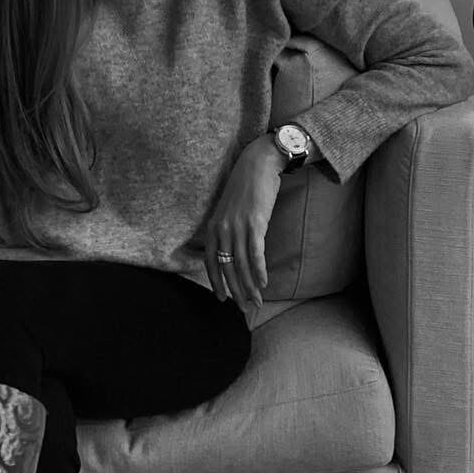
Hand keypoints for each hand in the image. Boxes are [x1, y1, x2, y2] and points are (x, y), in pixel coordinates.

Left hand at [204, 137, 281, 316]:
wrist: (259, 164)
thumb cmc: (247, 188)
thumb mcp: (229, 210)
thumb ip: (227, 230)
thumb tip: (233, 252)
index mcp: (213, 227)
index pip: (211, 262)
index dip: (217, 283)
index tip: (223, 300)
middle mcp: (222, 229)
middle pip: (227, 268)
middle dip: (236, 291)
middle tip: (244, 308)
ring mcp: (238, 226)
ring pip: (242, 265)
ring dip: (250, 286)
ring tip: (257, 301)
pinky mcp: (255, 223)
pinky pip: (255, 253)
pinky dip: (259, 271)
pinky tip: (263, 284)